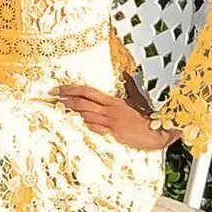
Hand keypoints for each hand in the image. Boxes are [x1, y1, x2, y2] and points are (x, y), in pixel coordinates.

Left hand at [51, 84, 181, 150]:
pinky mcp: (115, 133)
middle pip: (83, 101)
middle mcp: (110, 109)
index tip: (58, 89)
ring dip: (71, 111)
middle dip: (65, 98)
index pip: (88, 91)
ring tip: (59, 108)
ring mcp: (112, 121)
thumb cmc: (147, 118)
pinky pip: (96, 127)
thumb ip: (127, 91)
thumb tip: (123, 78)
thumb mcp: (136, 102)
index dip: (71, 89)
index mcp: (113, 100)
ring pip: (86, 114)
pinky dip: (86, 125)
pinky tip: (76, 123)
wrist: (159, 132)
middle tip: (52, 97)